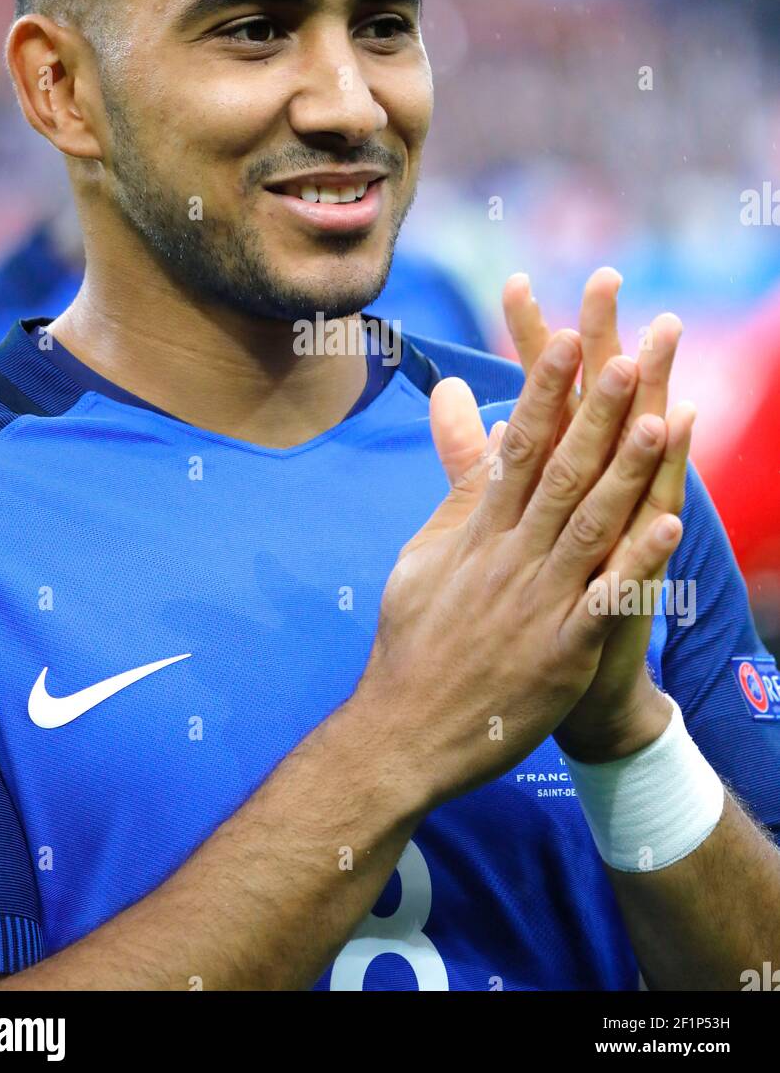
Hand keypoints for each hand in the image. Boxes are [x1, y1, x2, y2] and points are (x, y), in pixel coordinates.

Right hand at [357, 332, 682, 811]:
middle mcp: (507, 558)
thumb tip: (458, 409)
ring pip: (588, 525)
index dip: (543, 392)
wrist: (404, 733)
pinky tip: (669, 524)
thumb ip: (455, 485)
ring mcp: (535, 604)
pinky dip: (636, 562)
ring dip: (625, 473)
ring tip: (660, 422)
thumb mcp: (423, 556)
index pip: (513, 448)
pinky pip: (604, 600)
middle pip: (557, 474)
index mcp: (476, 534)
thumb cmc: (415, 641)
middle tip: (628, 359)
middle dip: (595, 415)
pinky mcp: (559, 652)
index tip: (567, 340)